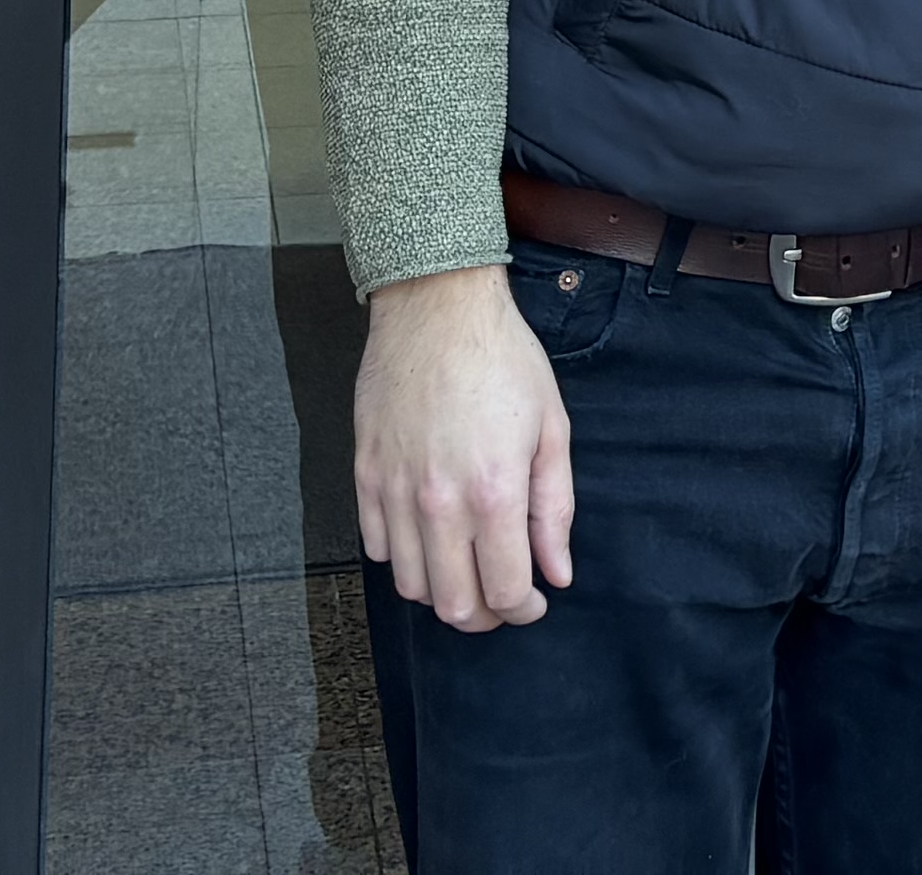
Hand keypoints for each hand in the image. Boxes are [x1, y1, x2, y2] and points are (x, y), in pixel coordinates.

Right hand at [355, 265, 576, 632]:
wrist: (437, 305)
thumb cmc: (502, 359)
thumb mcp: (551, 428)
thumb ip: (555, 508)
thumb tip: (557, 573)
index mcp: (494, 491)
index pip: (505, 592)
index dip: (524, 611)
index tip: (535, 601)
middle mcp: (439, 501)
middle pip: (453, 605)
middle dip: (484, 616)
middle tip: (502, 597)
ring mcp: (394, 490)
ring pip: (411, 585)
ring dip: (442, 591)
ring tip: (466, 568)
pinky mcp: (365, 474)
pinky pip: (376, 546)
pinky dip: (403, 557)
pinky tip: (428, 536)